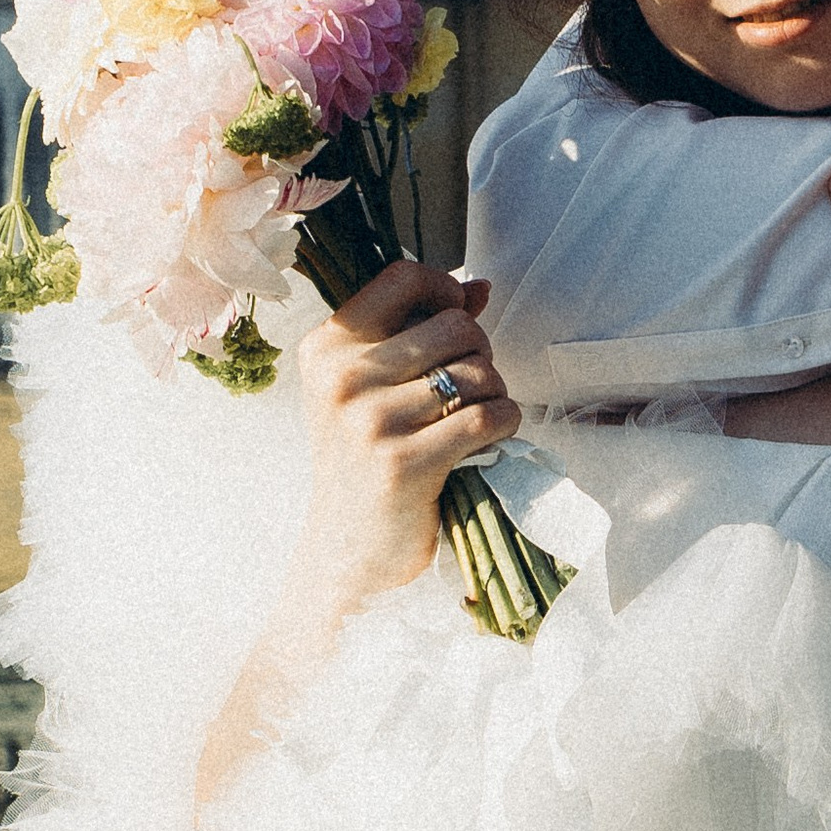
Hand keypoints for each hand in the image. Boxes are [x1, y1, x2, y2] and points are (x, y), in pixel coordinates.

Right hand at [289, 260, 518, 611]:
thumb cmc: (366, 462)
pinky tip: (487, 440)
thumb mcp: (370, 390)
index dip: (445, 292)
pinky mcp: (404, 464)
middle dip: (480, 353)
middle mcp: (341, 378)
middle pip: (455, 326)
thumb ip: (418, 331)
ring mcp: (369, 422)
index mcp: (326, 348)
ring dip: (495, 394)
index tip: (454, 322)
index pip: (402, 277)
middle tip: (469, 389)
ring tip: (474, 419)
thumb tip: (476, 285)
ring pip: (479, 373)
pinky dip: (504, 424)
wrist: (349, 553)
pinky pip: (488, 418)